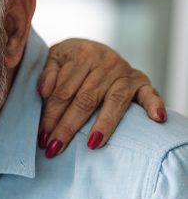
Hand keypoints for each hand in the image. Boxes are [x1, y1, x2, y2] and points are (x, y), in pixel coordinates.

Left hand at [38, 38, 165, 158]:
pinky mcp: (141, 81)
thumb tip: (43, 91)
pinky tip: (156, 119)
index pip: (63, 92)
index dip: (51, 115)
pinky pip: (150, 93)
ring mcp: (125, 72)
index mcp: (81, 55)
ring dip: (103, 125)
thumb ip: (48, 72)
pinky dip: (154, 105)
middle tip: (55, 148)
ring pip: (113, 101)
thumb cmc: (70, 60)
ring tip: (91, 144)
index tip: (41, 138)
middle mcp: (106, 62)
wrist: (93, 50)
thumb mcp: (55, 57)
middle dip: (68, 127)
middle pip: (85, 99)